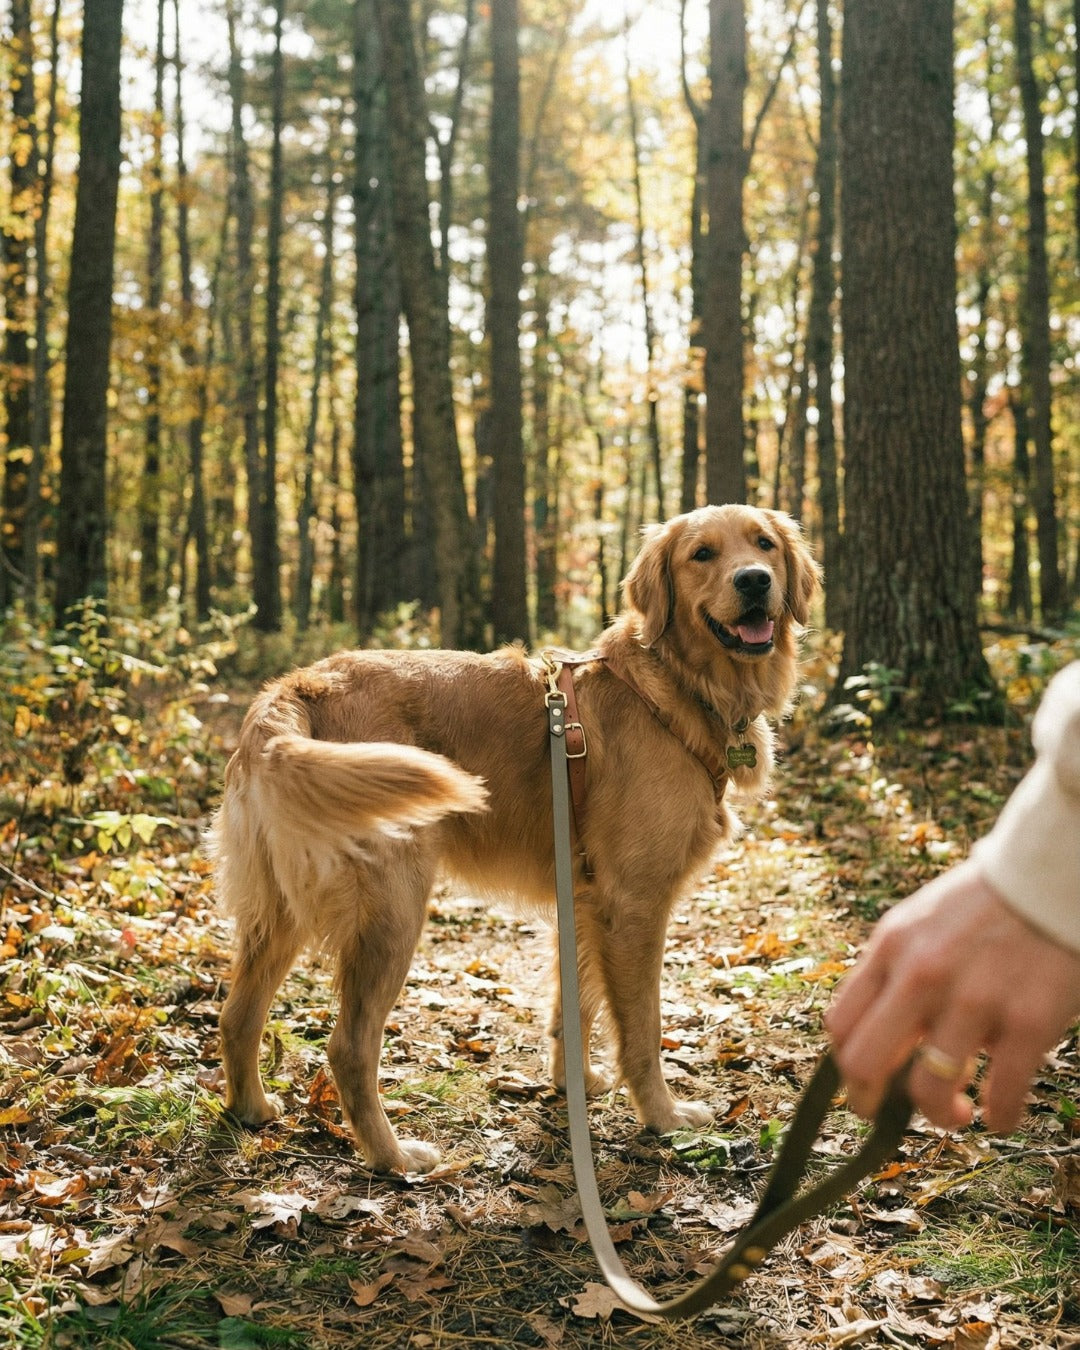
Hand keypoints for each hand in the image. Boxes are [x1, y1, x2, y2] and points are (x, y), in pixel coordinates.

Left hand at [825, 861, 1079, 1131]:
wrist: (1049, 880)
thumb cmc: (980, 908)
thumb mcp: (917, 925)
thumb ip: (893, 974)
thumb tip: (877, 1040)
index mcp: (890, 949)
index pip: (841, 1025)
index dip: (846, 1068)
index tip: (866, 1085)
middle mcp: (923, 975)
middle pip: (864, 1064)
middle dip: (871, 1104)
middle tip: (892, 1115)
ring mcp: (975, 1001)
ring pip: (928, 1092)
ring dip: (940, 1117)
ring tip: (955, 1112)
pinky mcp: (1029, 1022)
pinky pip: (1003, 1095)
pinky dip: (1000, 1116)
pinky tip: (1001, 1114)